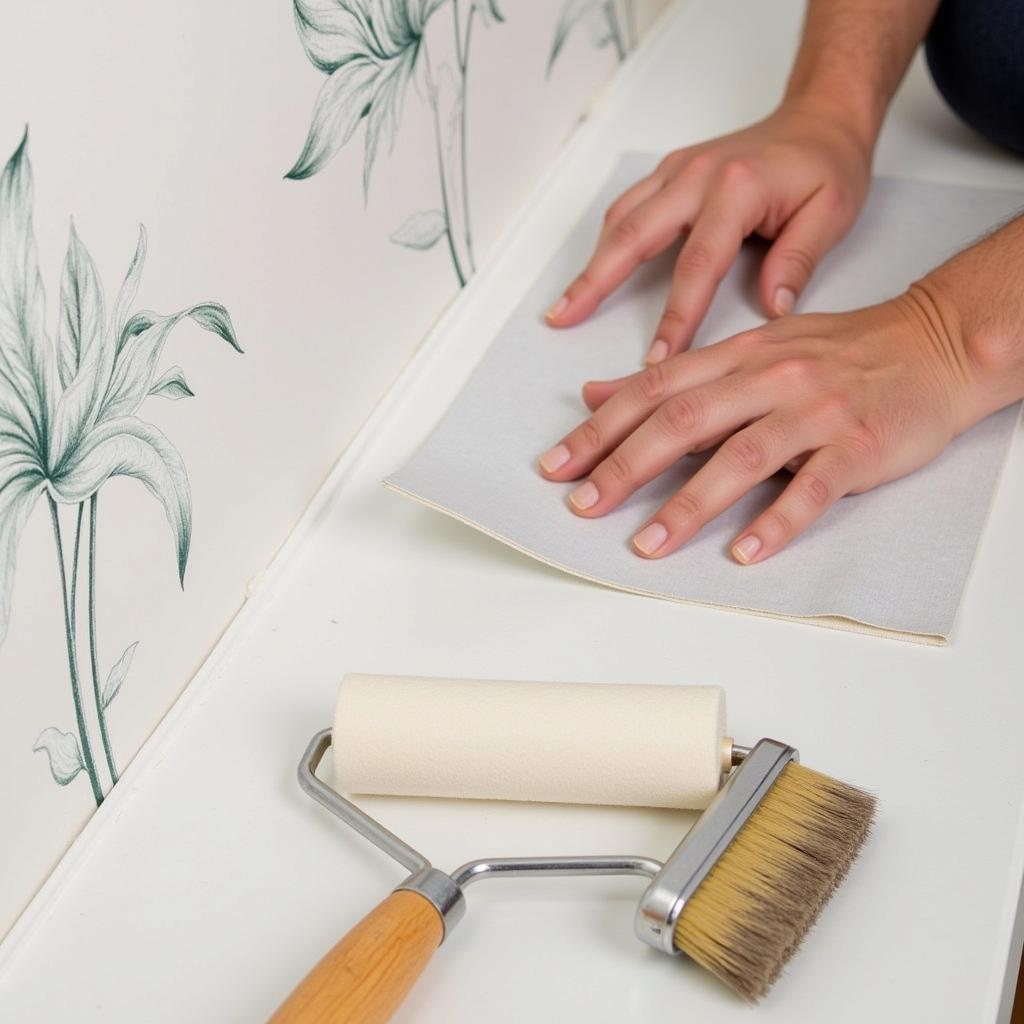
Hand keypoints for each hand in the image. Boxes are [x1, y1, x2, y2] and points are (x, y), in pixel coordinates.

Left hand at [538, 285, 979, 563]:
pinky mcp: (857, 447)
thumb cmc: (838, 352)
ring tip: (648, 543)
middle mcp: (769, 378)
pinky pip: (814, 488)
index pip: (654, 390)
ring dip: (689, 504)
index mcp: (738, 354)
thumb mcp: (750, 349)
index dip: (600, 428)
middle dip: (625, 465)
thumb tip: (599, 392)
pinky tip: (746, 552)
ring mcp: (815, 412)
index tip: (558, 464)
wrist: (932, 344)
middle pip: (684, 420)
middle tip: (584, 504)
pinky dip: (778, 521)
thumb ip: (677, 376)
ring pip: (741, 457)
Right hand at [544, 99, 872, 363]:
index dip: (675, 318)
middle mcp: (698, 175)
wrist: (819, 117)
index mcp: (737, 189)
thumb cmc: (828, 166)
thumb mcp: (832, 214)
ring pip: (621, 219)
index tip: (656, 361)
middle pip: (633, 236)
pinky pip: (629, 207)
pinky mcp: (671, 172)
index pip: (698, 267)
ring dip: (591, 263)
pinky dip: (607, 241)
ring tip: (565, 305)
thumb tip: (771, 313)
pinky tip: (595, 270)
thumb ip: (798, 263)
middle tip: (562, 319)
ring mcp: (679, 169)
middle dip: (594, 282)